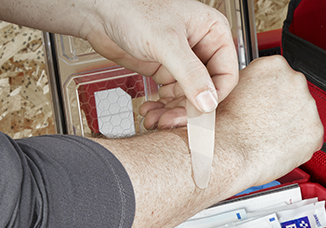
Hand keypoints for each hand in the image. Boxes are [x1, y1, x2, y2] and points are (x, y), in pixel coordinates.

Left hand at [82, 0, 238, 117]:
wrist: (99, 12)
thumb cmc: (131, 8)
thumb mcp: (166, 42)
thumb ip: (190, 74)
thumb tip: (208, 102)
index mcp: (213, 32)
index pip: (226, 73)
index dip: (215, 96)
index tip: (200, 113)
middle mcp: (201, 47)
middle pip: (207, 89)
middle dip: (189, 108)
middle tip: (172, 120)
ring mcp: (183, 61)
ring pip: (189, 97)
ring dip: (174, 111)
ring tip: (157, 118)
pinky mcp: (166, 70)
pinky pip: (172, 97)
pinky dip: (162, 107)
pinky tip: (151, 110)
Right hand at [211, 56, 323, 189]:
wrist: (229, 151)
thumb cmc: (225, 124)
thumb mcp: (233, 86)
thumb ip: (254, 82)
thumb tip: (258, 88)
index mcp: (275, 65)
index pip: (282, 74)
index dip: (272, 92)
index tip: (266, 101)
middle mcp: (296, 81)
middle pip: (295, 94)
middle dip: (285, 108)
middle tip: (266, 121)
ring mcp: (308, 106)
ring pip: (304, 116)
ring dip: (292, 125)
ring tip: (269, 135)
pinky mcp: (315, 131)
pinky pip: (310, 138)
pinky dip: (299, 144)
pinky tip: (279, 146)